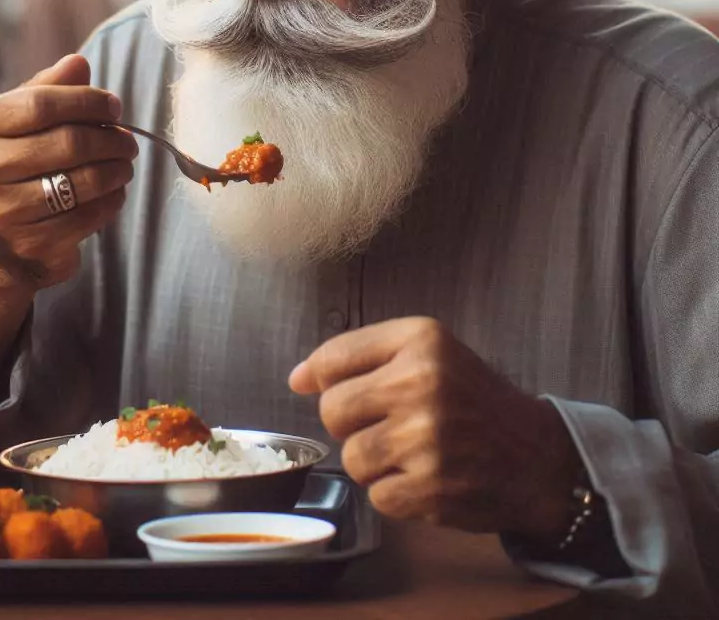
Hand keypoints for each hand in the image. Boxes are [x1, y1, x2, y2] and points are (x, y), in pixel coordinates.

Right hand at [0, 54, 137, 289]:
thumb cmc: (21, 160)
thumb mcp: (25, 119)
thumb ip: (50, 89)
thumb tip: (77, 63)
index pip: (41, 103)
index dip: (87, 101)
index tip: (114, 107)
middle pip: (67, 143)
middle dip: (110, 139)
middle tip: (128, 141)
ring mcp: (3, 211)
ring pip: (82, 181)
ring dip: (117, 170)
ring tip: (124, 165)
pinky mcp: (30, 243)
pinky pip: (88, 216)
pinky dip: (112, 201)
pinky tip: (115, 192)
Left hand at [289, 318, 580, 537]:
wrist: (537, 457)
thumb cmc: (471, 399)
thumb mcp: (427, 352)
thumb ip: (358, 355)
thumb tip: (296, 378)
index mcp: (420, 339)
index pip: (333, 358)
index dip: (322, 379)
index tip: (332, 388)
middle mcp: (421, 383)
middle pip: (332, 411)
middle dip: (350, 423)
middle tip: (387, 423)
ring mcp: (426, 438)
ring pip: (351, 457)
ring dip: (374, 461)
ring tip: (411, 451)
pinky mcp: (430, 487)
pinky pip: (376, 495)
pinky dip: (395, 493)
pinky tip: (426, 477)